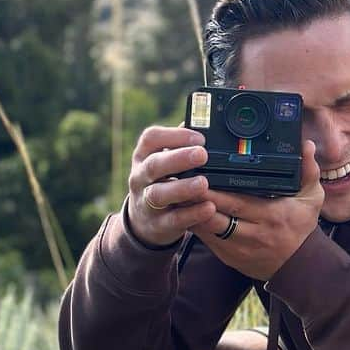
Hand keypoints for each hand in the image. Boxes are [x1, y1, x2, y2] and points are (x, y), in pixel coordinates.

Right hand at [127, 126, 215, 246]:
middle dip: (178, 159)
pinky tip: (208, 208)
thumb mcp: (165, 161)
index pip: (151, 138)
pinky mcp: (157, 224)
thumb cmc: (162, 181)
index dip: (174, 135)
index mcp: (144, 156)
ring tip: (203, 183)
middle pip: (154, 165)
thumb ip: (182, 145)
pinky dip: (191, 214)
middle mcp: (141, 177)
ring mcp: (146, 202)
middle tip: (202, 154)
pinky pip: (173, 219)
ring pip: (159, 194)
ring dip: (182, 188)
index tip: (200, 137)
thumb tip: (206, 125)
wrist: (144, 221)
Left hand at [191, 140, 323, 279]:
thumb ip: (308, 171)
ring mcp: (238, 248)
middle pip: (217, 215)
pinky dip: (195, 224)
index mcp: (273, 216)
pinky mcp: (228, 256)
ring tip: (178, 193)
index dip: (217, 191)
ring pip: (207, 229)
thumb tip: (306, 145)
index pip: (239, 202)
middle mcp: (254, 233)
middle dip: (197, 198)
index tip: (201, 175)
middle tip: (181, 179)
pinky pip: (206, 239)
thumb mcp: (311, 199)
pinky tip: (185, 210)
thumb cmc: (301, 227)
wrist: (299, 267)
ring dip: (191, 212)